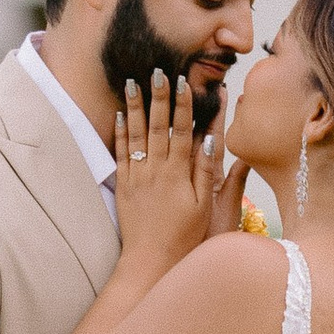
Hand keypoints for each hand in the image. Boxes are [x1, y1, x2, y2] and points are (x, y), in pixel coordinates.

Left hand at [116, 69, 247, 272]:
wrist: (151, 262)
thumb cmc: (185, 237)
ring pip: (137, 134)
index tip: (186, 82)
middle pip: (158, 126)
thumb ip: (208, 172)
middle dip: (159, 96)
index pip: (183, 130)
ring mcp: (138, 177)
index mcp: (179, 173)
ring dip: (136, 106)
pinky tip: (121, 114)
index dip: (185, 104)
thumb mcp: (205, 207)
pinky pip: (121, 154)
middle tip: (159, 71)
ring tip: (134, 82)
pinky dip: (121, 132)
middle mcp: (157, 170)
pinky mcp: (124, 187)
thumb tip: (212, 140)